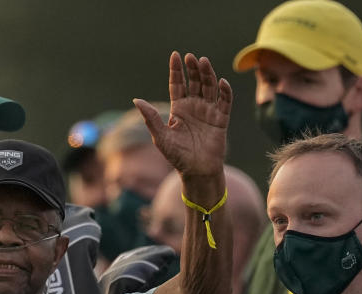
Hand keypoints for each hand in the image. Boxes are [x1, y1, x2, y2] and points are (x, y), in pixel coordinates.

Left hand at [134, 51, 231, 179]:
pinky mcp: (221, 119)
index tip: (175, 55)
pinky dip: (225, 91)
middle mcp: (194, 106)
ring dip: (208, 74)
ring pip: (209, 87)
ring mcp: (208, 111)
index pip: (177, 84)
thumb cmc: (177, 156)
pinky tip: (221, 82)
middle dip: (193, 69)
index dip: (176, 70)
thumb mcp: (161, 137)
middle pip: (195, 82)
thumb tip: (136, 100)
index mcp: (179, 109)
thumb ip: (151, 118)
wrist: (197, 171)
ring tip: (204, 62)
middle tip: (191, 57)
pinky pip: (225, 102)